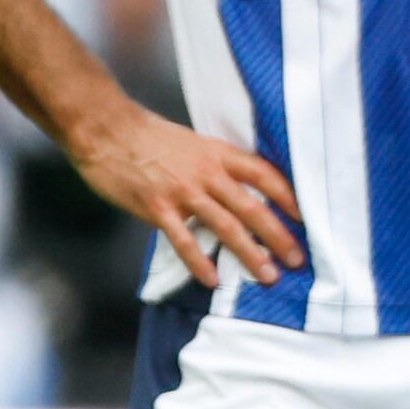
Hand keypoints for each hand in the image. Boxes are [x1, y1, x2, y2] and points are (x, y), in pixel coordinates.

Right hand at [71, 106, 304, 289]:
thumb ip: (212, 165)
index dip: (288, 197)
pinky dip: (200, 261)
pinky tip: (212, 280)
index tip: (305, 217)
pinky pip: (184, 239)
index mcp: (217, 154)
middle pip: (252, 208)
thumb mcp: (190, 142)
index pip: (264, 175)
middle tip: (296, 260)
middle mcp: (207, 173)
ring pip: (226, 227)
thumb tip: (232, 189)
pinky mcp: (157, 207)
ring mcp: (182, 191)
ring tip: (267, 276)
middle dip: (279, 236)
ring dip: (250, 254)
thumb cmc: (144, 135)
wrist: (104, 129)